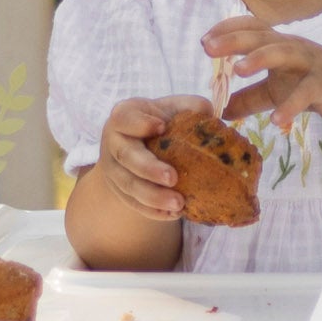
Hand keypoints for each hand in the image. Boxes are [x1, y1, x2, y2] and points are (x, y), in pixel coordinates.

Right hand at [96, 94, 212, 221]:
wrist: (135, 145)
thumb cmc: (158, 121)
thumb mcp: (170, 108)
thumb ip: (189, 106)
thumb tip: (208, 113)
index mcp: (123, 117)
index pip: (124, 118)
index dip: (140, 123)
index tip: (162, 126)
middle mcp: (113, 143)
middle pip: (126, 156)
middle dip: (149, 169)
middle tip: (173, 178)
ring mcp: (114, 170)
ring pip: (130, 185)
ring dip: (153, 197)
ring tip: (179, 203)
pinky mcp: (120, 192)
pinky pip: (134, 204)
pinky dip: (153, 211)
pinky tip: (173, 214)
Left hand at [203, 17, 321, 139]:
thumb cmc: (314, 83)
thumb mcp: (278, 90)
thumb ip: (250, 98)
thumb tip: (221, 111)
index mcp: (279, 45)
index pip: (251, 27)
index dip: (227, 29)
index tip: (205, 40)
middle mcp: (292, 47)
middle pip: (261, 37)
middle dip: (234, 40)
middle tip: (208, 47)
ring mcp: (309, 63)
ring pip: (284, 53)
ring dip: (260, 58)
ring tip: (239, 70)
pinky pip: (307, 92)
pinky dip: (291, 105)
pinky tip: (277, 120)